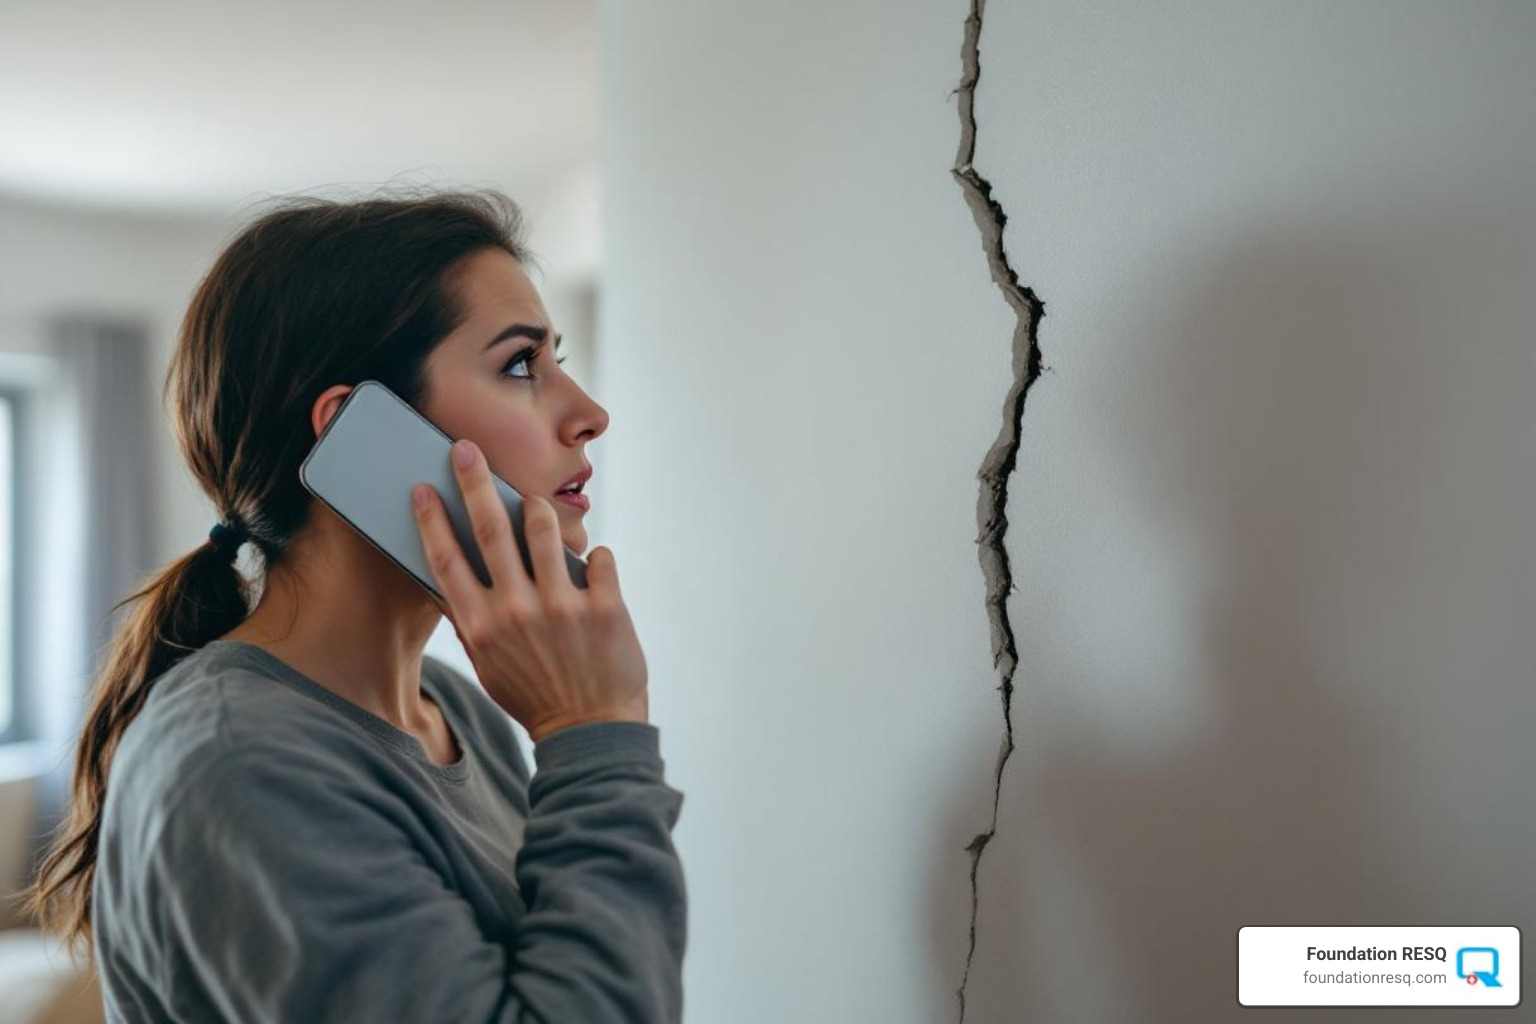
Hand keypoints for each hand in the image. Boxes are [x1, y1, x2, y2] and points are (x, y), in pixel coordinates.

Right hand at [411, 439, 648, 742]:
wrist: (590, 729)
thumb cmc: (534, 693)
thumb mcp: (487, 663)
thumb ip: (467, 620)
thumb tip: (440, 577)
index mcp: (481, 625)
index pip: (445, 559)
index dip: (431, 518)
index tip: (421, 486)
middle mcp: (517, 610)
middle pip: (490, 528)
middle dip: (473, 481)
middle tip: (465, 448)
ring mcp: (563, 606)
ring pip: (544, 528)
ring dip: (539, 510)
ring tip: (536, 506)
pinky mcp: (606, 607)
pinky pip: (600, 557)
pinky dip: (597, 556)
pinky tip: (594, 567)